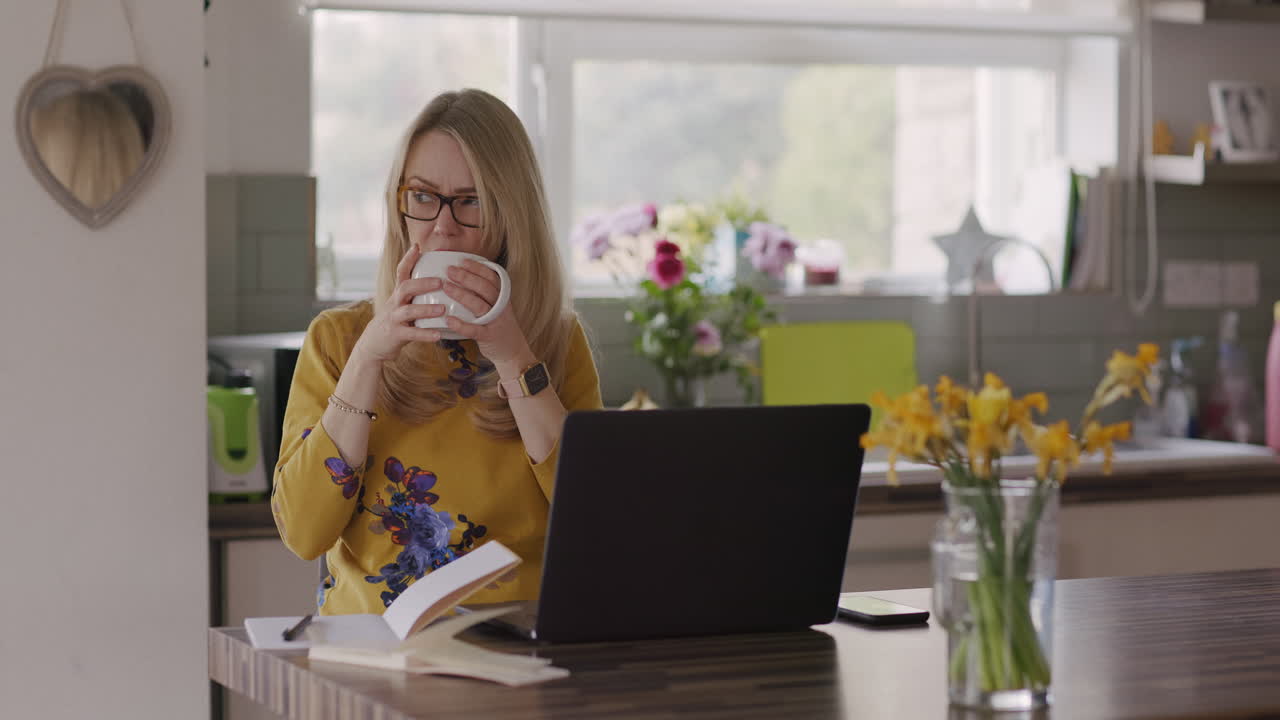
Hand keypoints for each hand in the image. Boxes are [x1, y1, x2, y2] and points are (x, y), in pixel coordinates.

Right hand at [351, 244, 447, 363]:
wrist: (373, 344)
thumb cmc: (395, 321)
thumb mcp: (401, 304)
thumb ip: (416, 294)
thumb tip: (442, 280)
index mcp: (398, 294)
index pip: (401, 272)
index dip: (408, 259)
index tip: (417, 246)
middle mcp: (394, 303)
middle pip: (405, 288)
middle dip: (423, 283)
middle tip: (441, 281)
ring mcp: (394, 319)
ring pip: (409, 311)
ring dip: (426, 309)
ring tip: (443, 309)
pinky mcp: (396, 335)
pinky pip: (411, 334)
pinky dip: (425, 334)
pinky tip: (438, 335)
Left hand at [441, 258, 534, 369]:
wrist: (513, 350)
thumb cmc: (498, 325)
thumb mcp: (496, 306)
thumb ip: (483, 293)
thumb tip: (461, 276)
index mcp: (502, 296)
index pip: (491, 277)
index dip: (477, 268)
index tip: (462, 260)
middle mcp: (500, 306)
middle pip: (485, 288)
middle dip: (466, 277)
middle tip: (450, 270)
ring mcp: (496, 321)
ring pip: (479, 305)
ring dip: (462, 295)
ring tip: (446, 287)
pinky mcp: (489, 336)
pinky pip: (474, 330)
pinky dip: (461, 325)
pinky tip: (448, 320)